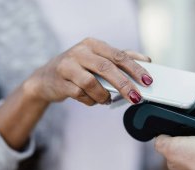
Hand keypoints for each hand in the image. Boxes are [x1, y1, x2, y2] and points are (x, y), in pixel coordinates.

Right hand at [24, 38, 152, 105]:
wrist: (46, 78)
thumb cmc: (78, 68)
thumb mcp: (97, 59)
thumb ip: (120, 58)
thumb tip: (146, 60)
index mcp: (93, 44)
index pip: (118, 55)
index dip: (135, 68)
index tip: (147, 80)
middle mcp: (80, 52)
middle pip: (106, 68)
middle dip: (124, 84)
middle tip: (136, 98)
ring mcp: (68, 66)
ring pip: (91, 83)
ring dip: (103, 95)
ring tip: (106, 100)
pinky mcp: (60, 82)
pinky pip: (80, 94)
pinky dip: (90, 100)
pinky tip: (93, 100)